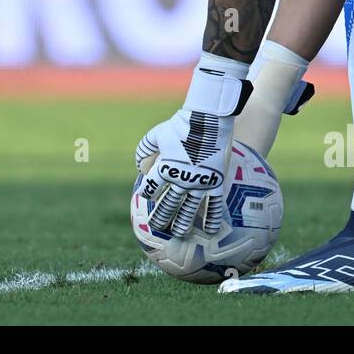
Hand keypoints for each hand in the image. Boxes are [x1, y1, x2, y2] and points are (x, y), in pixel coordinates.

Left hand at [134, 65, 251, 236]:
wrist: (208, 120)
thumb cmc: (180, 124)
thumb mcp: (156, 134)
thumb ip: (144, 149)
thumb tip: (139, 165)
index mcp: (164, 168)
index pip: (151, 187)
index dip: (146, 193)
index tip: (144, 199)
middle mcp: (180, 180)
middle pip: (168, 204)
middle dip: (161, 217)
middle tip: (157, 227)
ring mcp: (198, 183)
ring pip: (188, 209)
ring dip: (182, 222)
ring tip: (178, 233)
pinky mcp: (214, 182)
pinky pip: (213, 204)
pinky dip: (212, 218)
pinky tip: (211, 230)